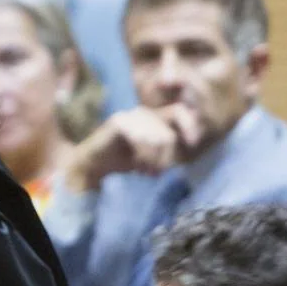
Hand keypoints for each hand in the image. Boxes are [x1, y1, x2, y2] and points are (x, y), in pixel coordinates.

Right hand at [63, 104, 203, 190]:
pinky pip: (141, 138)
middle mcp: (142, 112)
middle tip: (154, 173)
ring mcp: (129, 116)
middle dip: (164, 158)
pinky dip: (143, 156)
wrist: (92, 166)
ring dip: (153, 160)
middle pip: (168, 134)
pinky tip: (137, 165)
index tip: (193, 143)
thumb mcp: (153, 154)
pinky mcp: (119, 122)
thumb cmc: (123, 161)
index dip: (189, 126)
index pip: (179, 112)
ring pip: (157, 138)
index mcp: (152, 117)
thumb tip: (194, 140)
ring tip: (144, 171)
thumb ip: (169, 146)